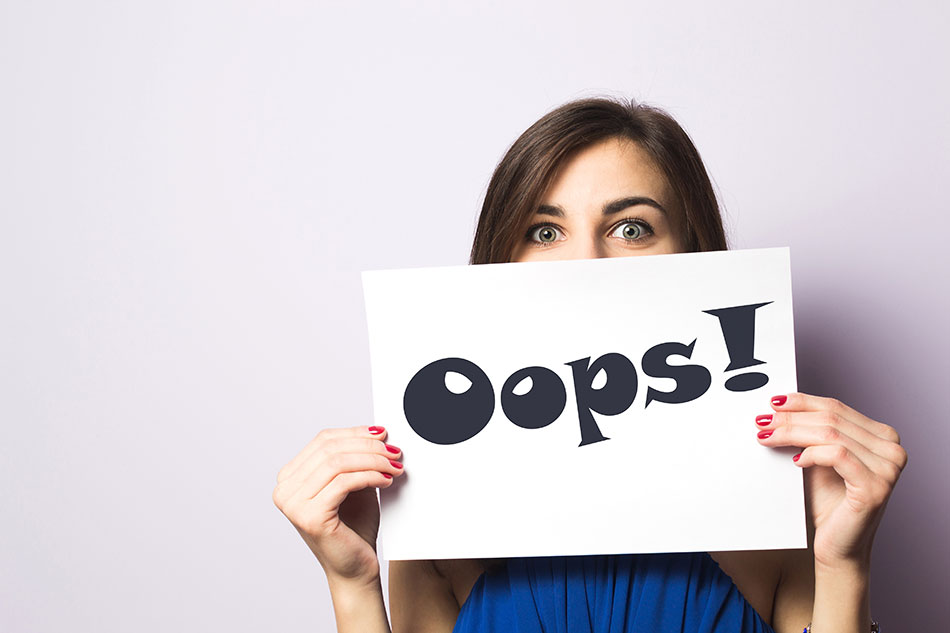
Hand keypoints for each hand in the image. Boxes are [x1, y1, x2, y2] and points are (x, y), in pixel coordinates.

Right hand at [272, 425, 404, 585]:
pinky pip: (344, 482)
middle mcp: (285, 489)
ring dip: (373, 460)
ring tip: (393, 466)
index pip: (323, 440)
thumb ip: (357, 457)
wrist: (355, 569)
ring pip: (338, 463)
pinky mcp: (310, 516)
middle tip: (394, 451)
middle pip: (330, 449)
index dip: (356, 433)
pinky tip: (386, 480)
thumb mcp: (354, 483)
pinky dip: (370, 476)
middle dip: (368, 446)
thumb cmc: (354, 528)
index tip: (383, 434)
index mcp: (290, 477)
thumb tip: (376, 430)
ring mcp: (294, 504)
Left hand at [753, 392, 906, 569]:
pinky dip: (812, 453)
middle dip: (791, 418)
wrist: (836, 545)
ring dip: (793, 433)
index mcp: (882, 436)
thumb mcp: (816, 458)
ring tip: (768, 437)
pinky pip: (838, 455)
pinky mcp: (876, 486)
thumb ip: (809, 433)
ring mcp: (888, 468)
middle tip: (762, 421)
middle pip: (831, 418)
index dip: (802, 402)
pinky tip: (796, 460)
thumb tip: (777, 408)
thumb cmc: (827, 503)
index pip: (836, 407)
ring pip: (831, 433)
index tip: (773, 402)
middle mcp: (892, 449)